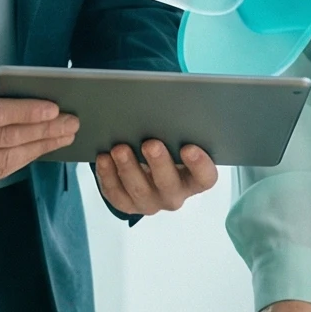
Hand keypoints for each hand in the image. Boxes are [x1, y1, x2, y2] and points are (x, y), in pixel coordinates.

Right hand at [0, 66, 77, 191]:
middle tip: (71, 122)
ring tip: (64, 135)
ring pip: (9, 158)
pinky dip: (25, 158)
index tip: (54, 108)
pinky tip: (41, 148)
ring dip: (41, 147)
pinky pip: (1, 170)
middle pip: (7, 138)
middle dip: (44, 130)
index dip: (27, 112)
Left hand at [94, 140, 217, 217]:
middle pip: (169, 185)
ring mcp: (150, 202)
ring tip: (120, 149)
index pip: (205, 178)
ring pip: (140, 191)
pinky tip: (105, 159)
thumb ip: (176, 131)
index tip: (189, 147)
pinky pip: (116, 195)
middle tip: (150, 144)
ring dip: (129, 169)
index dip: (199, 165)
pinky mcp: (127, 204)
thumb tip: (167, 107)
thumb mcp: (174, 140)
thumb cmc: (165, 148)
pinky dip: (108, 176)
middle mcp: (174, 194)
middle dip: (159, 164)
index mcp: (194, 179)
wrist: (143, 165)